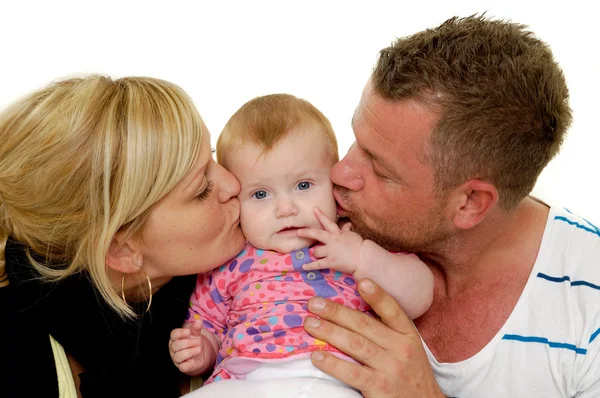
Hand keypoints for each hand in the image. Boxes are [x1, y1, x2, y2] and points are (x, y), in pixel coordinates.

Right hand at [169, 320, 215, 375]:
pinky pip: (182, 367)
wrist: (199, 356)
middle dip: (188, 343)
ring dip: (190, 352)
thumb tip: (199, 321)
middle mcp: (174, 349)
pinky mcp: (182, 367)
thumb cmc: (194, 342)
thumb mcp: (196, 334)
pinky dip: (188, 364)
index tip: (189, 331)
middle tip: (198, 341)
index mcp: (176, 339)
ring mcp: (177, 359)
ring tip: (199, 349)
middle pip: (176, 345)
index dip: (180, 333)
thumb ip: (196, 328)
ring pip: (178, 356)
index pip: (173, 334)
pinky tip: (193, 361)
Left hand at [297, 207, 362, 273]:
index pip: (328, 222)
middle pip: (316, 234)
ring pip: (316, 252)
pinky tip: (303, 267)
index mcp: (337, 233)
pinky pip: (317, 265)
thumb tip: (347, 225)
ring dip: (315, 254)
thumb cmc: (359, 246)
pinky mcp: (330, 262)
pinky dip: (310, 266)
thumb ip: (346, 231)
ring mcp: (330, 252)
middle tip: (298, 232)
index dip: (321, 215)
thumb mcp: (352, 236)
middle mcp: (332, 241)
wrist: (363, 258)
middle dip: (306, 233)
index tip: (314, 209)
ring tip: (316, 255)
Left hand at [303, 279, 443, 397]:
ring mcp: (390, 368)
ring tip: (310, 324)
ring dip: (329, 332)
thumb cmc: (410, 374)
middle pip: (364, 325)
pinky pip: (351, 373)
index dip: (377, 295)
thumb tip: (355, 309)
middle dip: (336, 312)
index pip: (393, 311)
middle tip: (314, 304)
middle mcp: (401, 349)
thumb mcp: (408, 348)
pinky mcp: (379, 387)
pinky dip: (332, 363)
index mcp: (408, 335)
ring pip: (355, 344)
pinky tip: (317, 356)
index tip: (361, 281)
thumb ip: (388, 330)